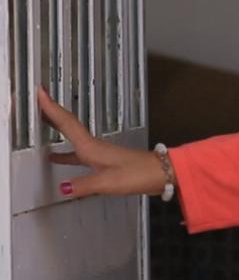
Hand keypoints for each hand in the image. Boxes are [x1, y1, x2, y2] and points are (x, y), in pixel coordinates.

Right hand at [37, 87, 166, 197]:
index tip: (40, 92)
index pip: (67, 123)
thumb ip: (85, 185)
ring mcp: (99, 153)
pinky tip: (57, 158)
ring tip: (40, 125)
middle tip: (35, 101)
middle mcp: (94, 146)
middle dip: (50, 113)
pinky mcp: (105, 161)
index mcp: (92, 147)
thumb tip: (63, 187)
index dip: (52, 108)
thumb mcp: (109, 182)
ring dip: (56, 130)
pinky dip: (65, 152)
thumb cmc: (140, 174)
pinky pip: (78, 153)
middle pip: (67, 126)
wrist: (163, 173)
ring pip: (72, 138)